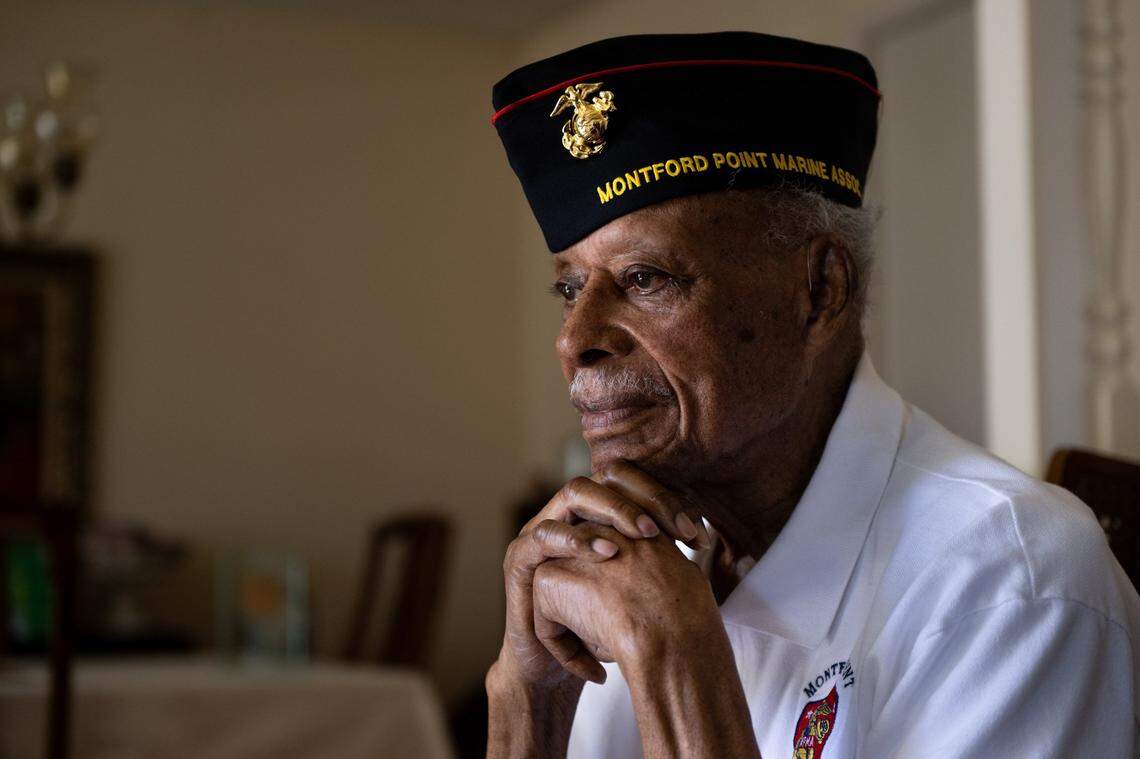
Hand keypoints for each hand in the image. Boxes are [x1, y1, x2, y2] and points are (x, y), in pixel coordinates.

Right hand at [495, 461, 711, 689]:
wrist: (556, 665)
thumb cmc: (600, 624)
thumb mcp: (636, 588)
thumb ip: (659, 557)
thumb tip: (707, 537)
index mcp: (596, 514)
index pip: (632, 482)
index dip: (665, 498)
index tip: (696, 533)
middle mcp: (569, 513)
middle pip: (604, 478)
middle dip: (641, 499)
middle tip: (668, 531)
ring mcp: (541, 529)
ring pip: (574, 493)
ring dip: (611, 511)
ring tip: (641, 538)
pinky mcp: (519, 557)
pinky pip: (545, 534)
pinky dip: (576, 540)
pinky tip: (607, 555)